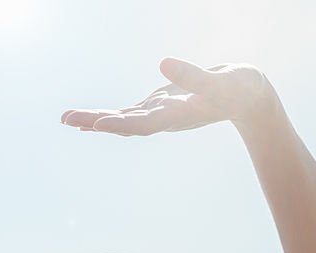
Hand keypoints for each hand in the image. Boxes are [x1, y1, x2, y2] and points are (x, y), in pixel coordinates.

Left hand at [60, 57, 277, 135]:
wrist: (250, 99)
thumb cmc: (240, 90)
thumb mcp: (220, 81)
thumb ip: (193, 76)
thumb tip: (162, 64)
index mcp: (177, 115)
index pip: (143, 122)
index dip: (119, 123)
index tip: (96, 124)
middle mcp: (164, 118)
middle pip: (123, 123)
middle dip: (94, 121)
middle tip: (65, 119)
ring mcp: (160, 112)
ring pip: (122, 118)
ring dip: (95, 119)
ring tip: (67, 119)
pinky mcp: (161, 104)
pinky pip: (129, 113)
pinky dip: (110, 115)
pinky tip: (92, 119)